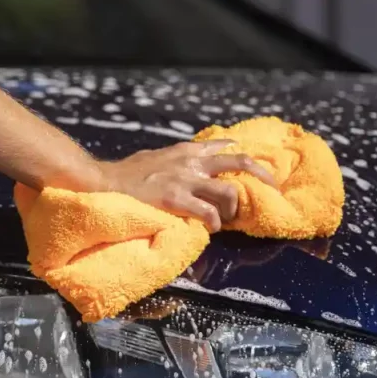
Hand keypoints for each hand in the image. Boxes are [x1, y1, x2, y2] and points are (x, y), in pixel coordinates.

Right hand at [95, 140, 277, 232]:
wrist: (104, 182)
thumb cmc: (126, 175)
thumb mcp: (156, 158)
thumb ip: (176, 160)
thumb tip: (188, 163)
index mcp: (186, 151)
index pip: (225, 147)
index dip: (246, 158)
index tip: (258, 170)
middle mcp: (191, 162)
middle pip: (240, 163)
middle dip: (262, 176)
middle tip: (272, 190)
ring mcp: (184, 180)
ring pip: (228, 192)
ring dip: (233, 210)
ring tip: (226, 220)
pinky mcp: (176, 199)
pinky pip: (208, 213)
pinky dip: (215, 224)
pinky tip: (210, 230)